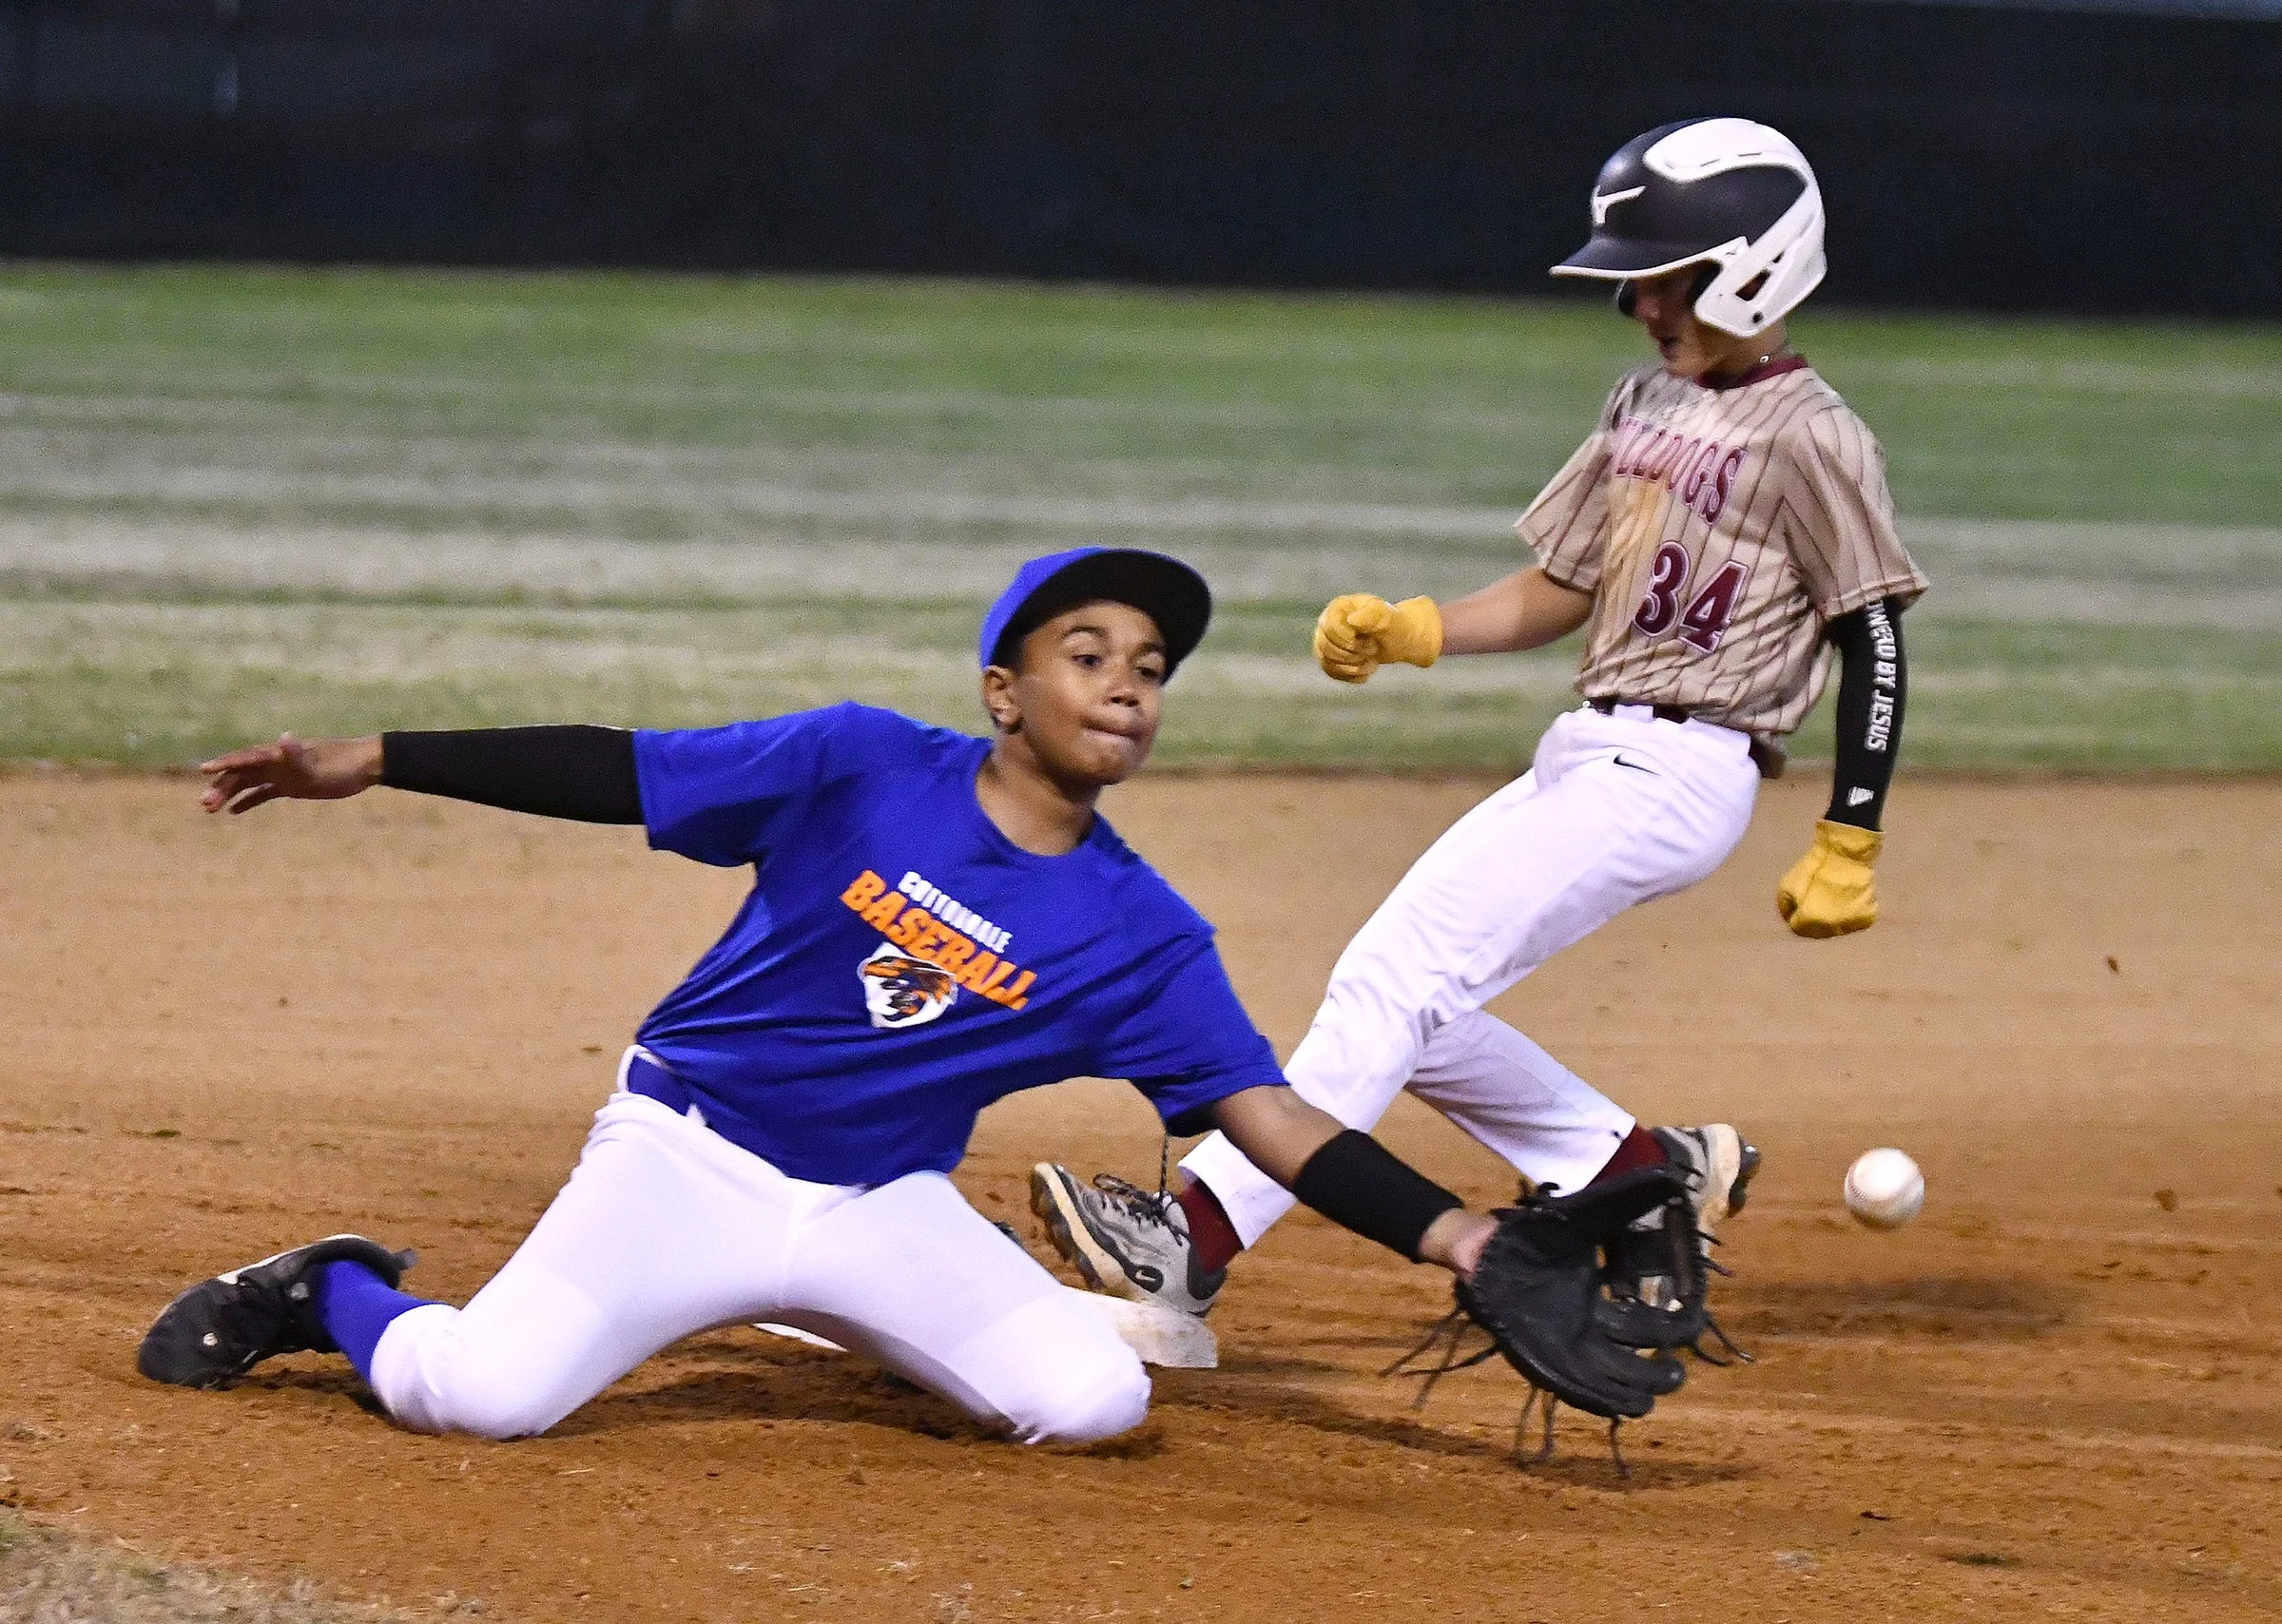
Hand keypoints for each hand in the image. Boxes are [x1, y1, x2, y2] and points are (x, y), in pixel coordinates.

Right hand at [199, 733, 383, 815]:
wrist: (365, 766)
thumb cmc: (342, 764)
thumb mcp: (318, 763)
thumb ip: (297, 755)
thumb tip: (282, 737)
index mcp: (278, 754)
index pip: (245, 757)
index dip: (225, 762)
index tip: (203, 769)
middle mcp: (276, 761)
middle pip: (242, 773)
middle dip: (222, 786)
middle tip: (204, 804)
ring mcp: (283, 773)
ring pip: (249, 782)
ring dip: (230, 793)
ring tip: (210, 809)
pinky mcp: (292, 785)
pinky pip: (264, 792)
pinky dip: (249, 800)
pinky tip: (234, 811)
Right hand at [1311, 593, 1441, 682]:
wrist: (1398, 639)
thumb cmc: (1394, 627)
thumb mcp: (1389, 620)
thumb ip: (1373, 616)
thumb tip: (1352, 620)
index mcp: (1338, 607)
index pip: (1329, 627)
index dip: (1348, 640)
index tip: (1371, 641)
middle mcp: (1327, 622)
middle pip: (1326, 646)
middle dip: (1353, 654)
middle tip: (1374, 649)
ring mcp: (1325, 640)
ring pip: (1327, 661)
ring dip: (1353, 666)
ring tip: (1372, 660)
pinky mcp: (1328, 657)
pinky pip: (1331, 671)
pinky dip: (1351, 675)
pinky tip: (1366, 670)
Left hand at [1776, 819, 1881, 936]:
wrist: (1845, 854)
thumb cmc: (1814, 867)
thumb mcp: (1787, 885)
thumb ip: (1785, 907)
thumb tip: (1791, 919)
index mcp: (1810, 920)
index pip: (1799, 929)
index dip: (1797, 916)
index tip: (1800, 903)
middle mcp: (1832, 926)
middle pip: (1819, 931)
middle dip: (1814, 919)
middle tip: (1817, 898)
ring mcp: (1852, 922)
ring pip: (1839, 927)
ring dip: (1834, 917)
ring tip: (1833, 895)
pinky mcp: (1868, 916)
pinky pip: (1856, 921)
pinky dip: (1852, 913)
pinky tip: (1848, 897)